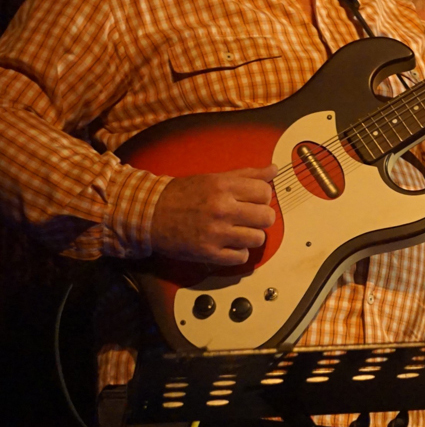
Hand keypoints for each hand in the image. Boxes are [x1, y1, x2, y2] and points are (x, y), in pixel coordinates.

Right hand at [150, 166, 276, 264]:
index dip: (262, 197)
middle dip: (261, 218)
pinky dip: (237, 252)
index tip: (252, 200)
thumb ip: (246, 175)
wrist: (148, 213)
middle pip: (267, 217)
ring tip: (237, 231)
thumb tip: (274, 169)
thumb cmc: (183, 194)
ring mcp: (215, 233)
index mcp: (223, 187)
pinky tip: (227, 244)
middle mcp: (221, 209)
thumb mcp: (214, 178)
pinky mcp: (208, 253)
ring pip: (257, 238)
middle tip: (248, 217)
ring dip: (250, 236)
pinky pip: (241, 257)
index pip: (265, 193)